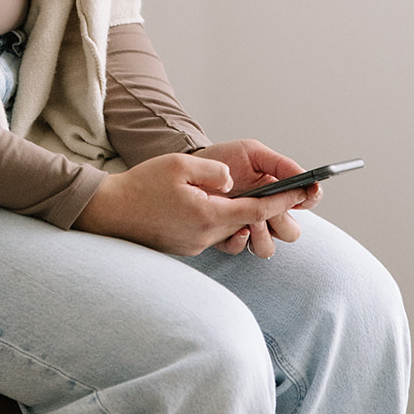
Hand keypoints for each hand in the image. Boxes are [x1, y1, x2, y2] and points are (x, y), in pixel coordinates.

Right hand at [72, 149, 311, 257]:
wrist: (110, 212)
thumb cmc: (143, 185)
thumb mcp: (179, 165)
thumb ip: (212, 172)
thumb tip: (231, 181)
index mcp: (209, 215)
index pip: (257, 212)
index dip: (282, 202)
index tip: (303, 193)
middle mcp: (207, 236)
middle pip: (248, 225)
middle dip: (266, 211)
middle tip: (283, 194)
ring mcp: (197, 245)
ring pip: (230, 229)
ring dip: (239, 215)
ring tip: (241, 197)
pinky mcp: (187, 247)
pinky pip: (212, 233)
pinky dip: (218, 220)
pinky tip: (206, 205)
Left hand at [193, 140, 321, 256]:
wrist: (196, 166)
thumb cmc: (226, 158)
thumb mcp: (253, 153)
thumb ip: (280, 164)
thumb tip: (305, 177)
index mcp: (278, 193)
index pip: (306, 201)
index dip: (311, 198)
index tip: (307, 191)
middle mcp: (267, 214)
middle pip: (291, 232)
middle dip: (282, 221)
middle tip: (269, 209)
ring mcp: (248, 227)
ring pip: (268, 248)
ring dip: (263, 235)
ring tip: (251, 219)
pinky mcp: (228, 236)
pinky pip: (241, 249)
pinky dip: (241, 241)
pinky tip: (238, 228)